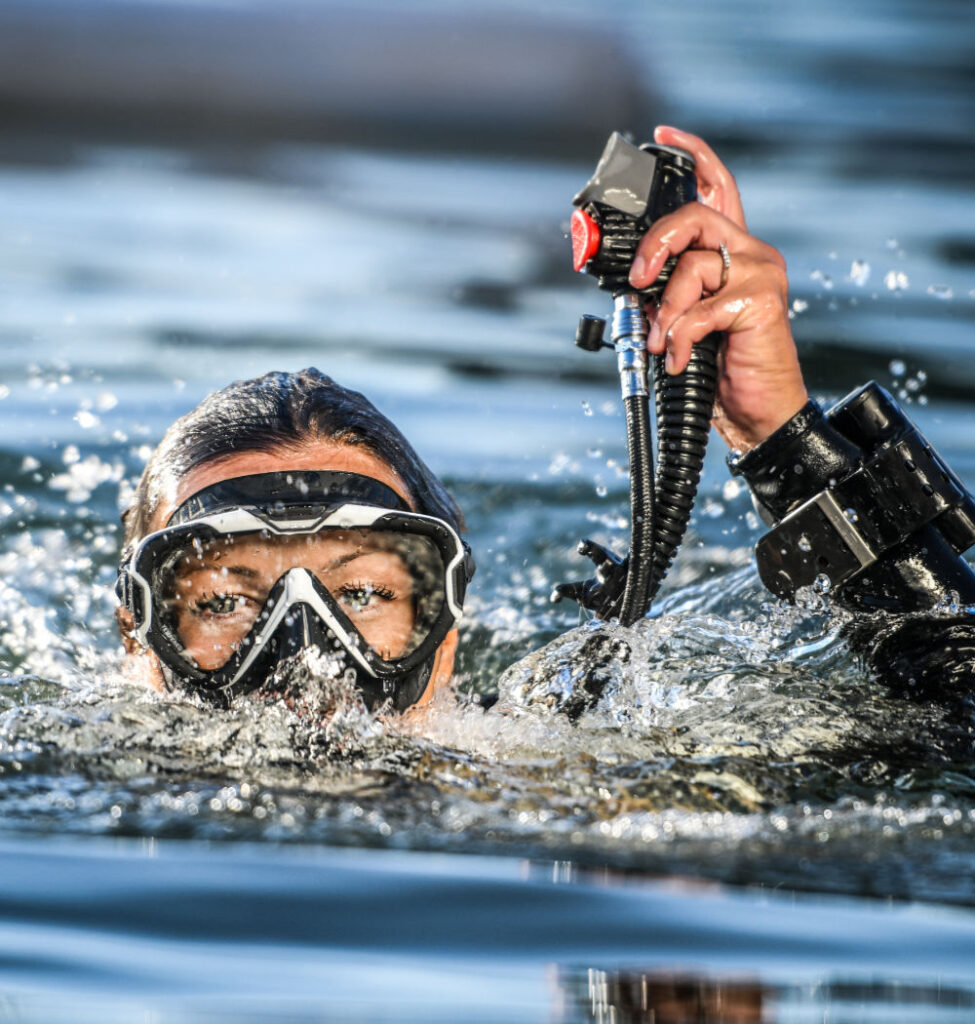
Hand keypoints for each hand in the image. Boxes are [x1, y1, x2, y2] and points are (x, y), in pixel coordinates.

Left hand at [628, 126, 807, 450]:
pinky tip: (681, 359)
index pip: (718, 187)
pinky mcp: (762, 300)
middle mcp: (751, 254)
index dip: (694, 155)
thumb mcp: (683, 323)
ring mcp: (761, 274)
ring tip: (664, 343)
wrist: (757, 414)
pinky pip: (699, 309)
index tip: (663, 134)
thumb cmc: (720, 369)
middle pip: (695, 216)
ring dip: (665, 310)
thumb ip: (666, 293)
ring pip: (692, 265)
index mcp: (733, 253)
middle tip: (639, 279)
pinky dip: (679, 338)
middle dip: (655, 246)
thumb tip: (631, 284)